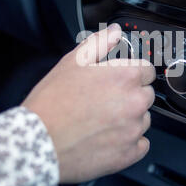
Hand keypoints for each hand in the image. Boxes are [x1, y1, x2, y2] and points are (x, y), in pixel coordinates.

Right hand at [22, 24, 155, 183]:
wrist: (38, 140)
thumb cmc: (53, 102)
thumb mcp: (73, 62)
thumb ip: (99, 43)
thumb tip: (115, 32)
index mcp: (125, 76)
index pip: (148, 70)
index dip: (133, 73)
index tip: (120, 80)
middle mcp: (135, 102)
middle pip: (147, 94)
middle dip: (131, 95)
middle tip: (105, 101)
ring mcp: (133, 130)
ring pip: (144, 119)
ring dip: (130, 119)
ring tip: (102, 120)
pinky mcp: (129, 153)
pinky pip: (141, 145)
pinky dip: (129, 142)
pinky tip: (108, 138)